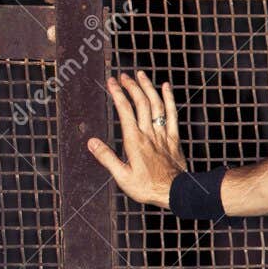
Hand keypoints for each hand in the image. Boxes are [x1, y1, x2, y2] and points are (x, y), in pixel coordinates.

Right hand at [87, 71, 186, 207]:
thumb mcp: (122, 177)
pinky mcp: (174, 139)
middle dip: (131, 86)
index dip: (117, 93)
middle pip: (140, 103)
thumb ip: (107, 158)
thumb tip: (91, 143)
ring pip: (156, 105)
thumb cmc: (148, 188)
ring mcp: (163, 135)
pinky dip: (169, 99)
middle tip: (123, 76)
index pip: (124, 110)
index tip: (111, 82)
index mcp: (134, 141)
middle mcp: (149, 134)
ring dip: (148, 87)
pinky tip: (165, 87)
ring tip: (140, 74)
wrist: (176, 193)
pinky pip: (173, 114)